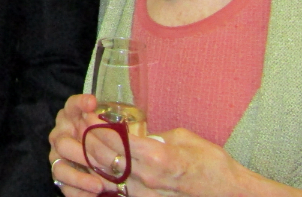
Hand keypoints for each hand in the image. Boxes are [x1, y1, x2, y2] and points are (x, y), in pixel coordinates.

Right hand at [49, 94, 114, 195]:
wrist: (106, 159)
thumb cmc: (110, 140)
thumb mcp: (116, 130)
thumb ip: (115, 127)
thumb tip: (127, 128)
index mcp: (72, 118)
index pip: (72, 106)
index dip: (80, 104)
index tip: (93, 103)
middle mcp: (61, 135)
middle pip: (62, 142)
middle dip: (80, 152)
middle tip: (99, 159)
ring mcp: (58, 157)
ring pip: (60, 168)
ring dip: (80, 178)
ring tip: (99, 186)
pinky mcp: (61, 176)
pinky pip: (65, 187)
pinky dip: (80, 193)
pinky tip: (95, 196)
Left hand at [58, 111, 301, 196]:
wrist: (228, 193)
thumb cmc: (211, 163)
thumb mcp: (183, 138)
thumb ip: (154, 136)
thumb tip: (135, 133)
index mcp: (157, 157)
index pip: (115, 140)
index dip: (96, 126)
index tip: (85, 113)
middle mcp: (147, 179)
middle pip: (105, 158)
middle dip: (86, 139)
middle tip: (74, 124)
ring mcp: (144, 195)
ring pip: (106, 177)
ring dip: (88, 160)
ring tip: (77, 144)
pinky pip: (115, 192)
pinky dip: (100, 180)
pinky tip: (91, 170)